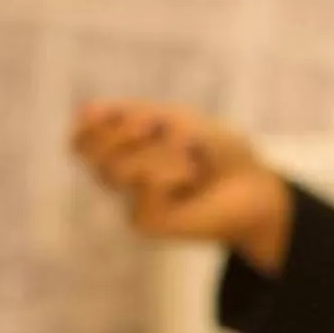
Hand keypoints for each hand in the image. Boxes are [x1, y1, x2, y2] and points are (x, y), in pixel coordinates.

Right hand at [70, 99, 294, 273]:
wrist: (252, 185)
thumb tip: (84, 110)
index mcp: (119, 150)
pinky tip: (190, 178)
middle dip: (130, 133)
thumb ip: (129, 116)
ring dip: (159, 152)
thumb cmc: (214, 150)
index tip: (140, 116)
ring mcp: (129, 201)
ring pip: (119, 168)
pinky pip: (145, 186)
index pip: (81, 138)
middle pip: (94, 151)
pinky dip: (172, 173)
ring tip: (188, 156)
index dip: (100, 123)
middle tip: (162, 132)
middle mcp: (119, 177)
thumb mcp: (172, 120)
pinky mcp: (146, 222)